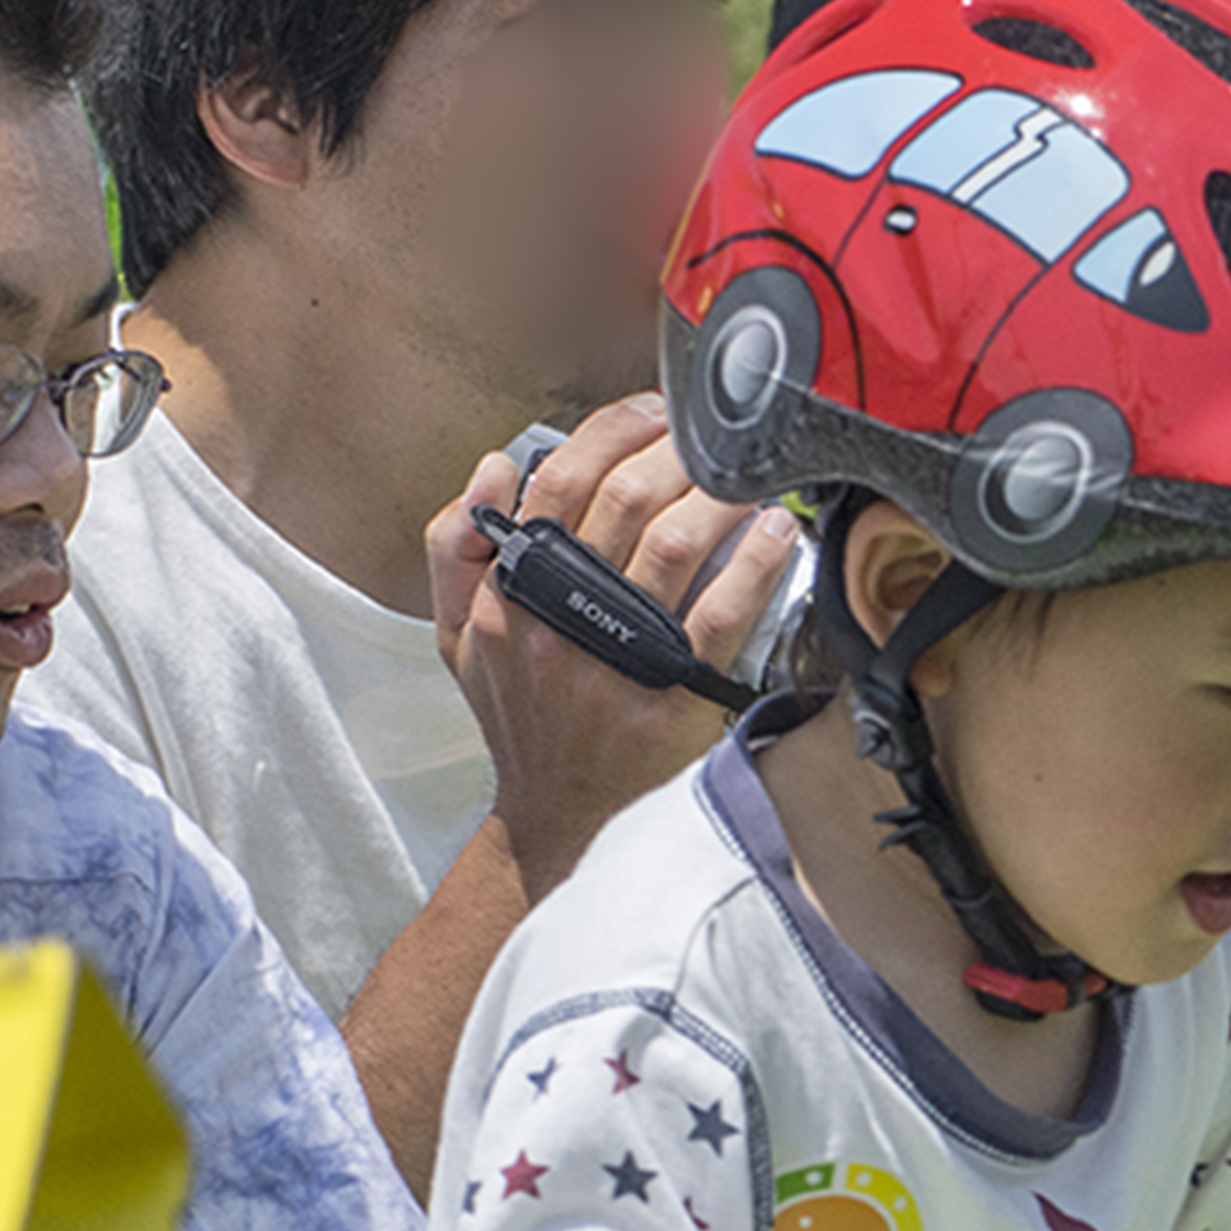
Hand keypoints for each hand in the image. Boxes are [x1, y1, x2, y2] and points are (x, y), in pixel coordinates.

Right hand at [430, 394, 802, 892]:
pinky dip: (755, 562)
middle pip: (625, 498)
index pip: (556, 480)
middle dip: (676, 446)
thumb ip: (454, 550)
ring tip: (747, 472)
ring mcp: (616, 662)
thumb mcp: (457, 639)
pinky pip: (721, 615)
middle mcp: (557, 622)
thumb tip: (492, 468)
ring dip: (719, 492)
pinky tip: (777, 529)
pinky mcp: (672, 700)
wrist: (557, 819)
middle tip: (712, 430)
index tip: (652, 411)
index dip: (611, 429)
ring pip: (675, 543)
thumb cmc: (519, 718)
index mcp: (507, 595)